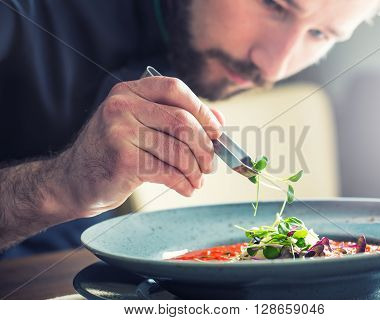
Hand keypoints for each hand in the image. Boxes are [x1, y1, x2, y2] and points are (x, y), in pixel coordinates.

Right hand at [57, 76, 222, 216]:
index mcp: (129, 91)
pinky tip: (186, 189)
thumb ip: (176, 117)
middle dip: (204, 147)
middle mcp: (122, 106)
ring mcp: (120, 132)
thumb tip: (218, 120)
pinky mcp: (123, 160)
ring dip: (195, 170)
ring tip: (197, 181)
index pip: (175, 88)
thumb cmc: (114, 153)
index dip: (202, 110)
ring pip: (177, 150)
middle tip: (210, 165)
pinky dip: (184, 183)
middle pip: (182, 121)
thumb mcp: (140, 126)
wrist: (74, 180)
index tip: (216, 131)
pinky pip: (167, 171)